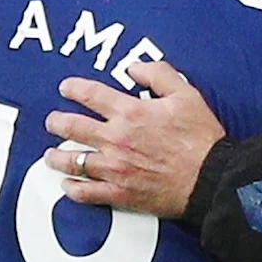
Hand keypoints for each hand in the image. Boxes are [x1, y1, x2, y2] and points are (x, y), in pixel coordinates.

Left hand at [44, 61, 224, 217]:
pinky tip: (68, 186)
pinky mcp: (120, 193)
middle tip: (52, 121)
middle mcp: (116, 139)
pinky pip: (86, 193)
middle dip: (56, 122)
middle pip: (72, 127)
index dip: (73, 88)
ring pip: (73, 161)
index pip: (90, 95)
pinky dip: (73, 190)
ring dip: (57, 157)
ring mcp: (115, 168)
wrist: (211, 178)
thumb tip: (135, 68)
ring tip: (51, 155)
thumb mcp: (186, 94)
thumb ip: (159, 75)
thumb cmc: (200, 138)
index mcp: (131, 112)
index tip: (66, 87)